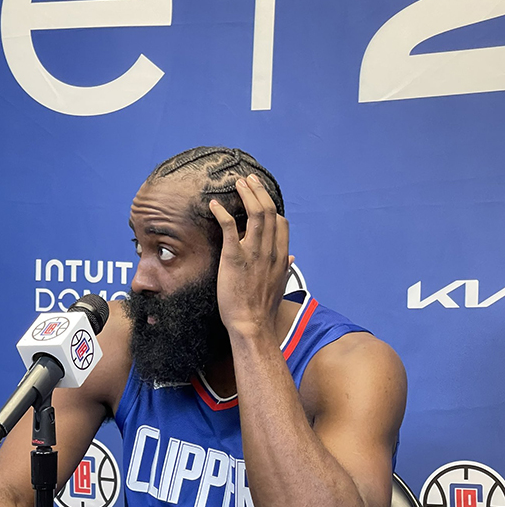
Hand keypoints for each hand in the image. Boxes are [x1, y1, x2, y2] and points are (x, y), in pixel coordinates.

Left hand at [209, 174, 292, 337]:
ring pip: (255, 213)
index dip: (272, 208)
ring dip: (246, 194)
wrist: (252, 325)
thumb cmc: (262, 311)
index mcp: (280, 258)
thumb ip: (285, 270)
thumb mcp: (279, 288)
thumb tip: (291, 259)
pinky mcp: (234, 257)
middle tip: (249, 180)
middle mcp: (270, 251)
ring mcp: (253, 252)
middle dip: (259, 192)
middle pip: (270, 211)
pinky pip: (230, 227)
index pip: (282, 224)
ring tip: (238, 183)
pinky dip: (223, 212)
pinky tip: (215, 204)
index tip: (262, 198)